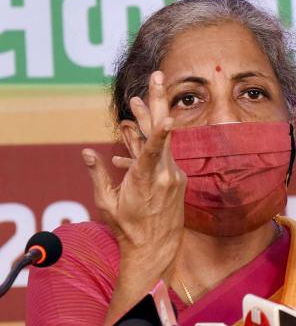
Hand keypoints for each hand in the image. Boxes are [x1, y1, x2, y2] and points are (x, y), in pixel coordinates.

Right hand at [81, 72, 185, 317]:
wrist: (156, 249)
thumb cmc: (127, 229)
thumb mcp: (107, 204)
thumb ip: (99, 176)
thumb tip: (88, 153)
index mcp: (147, 179)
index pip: (155, 149)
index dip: (161, 131)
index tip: (168, 115)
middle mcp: (166, 174)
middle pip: (162, 132)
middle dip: (157, 102)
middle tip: (159, 76)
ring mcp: (175, 176)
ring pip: (162, 142)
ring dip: (149, 121)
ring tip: (137, 100)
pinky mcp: (177, 179)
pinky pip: (162, 156)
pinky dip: (149, 146)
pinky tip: (132, 135)